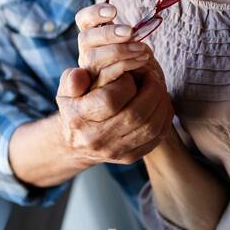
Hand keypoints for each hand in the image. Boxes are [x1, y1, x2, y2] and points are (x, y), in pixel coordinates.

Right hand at [50, 4, 174, 166]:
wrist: (76, 143)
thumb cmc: (75, 107)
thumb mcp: (66, 90)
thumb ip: (72, 79)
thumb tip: (79, 74)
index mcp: (79, 118)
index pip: (110, 99)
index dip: (125, 82)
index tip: (128, 73)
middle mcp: (96, 138)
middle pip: (136, 114)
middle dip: (151, 90)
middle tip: (153, 75)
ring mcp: (115, 151)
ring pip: (151, 126)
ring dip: (161, 102)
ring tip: (158, 86)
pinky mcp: (130, 157)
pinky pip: (157, 137)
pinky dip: (164, 117)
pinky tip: (161, 102)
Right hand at [75, 2, 160, 87]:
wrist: (142, 88)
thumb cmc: (136, 60)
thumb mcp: (132, 42)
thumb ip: (129, 33)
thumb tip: (139, 26)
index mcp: (93, 37)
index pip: (83, 20)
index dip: (94, 13)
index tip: (114, 11)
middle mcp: (86, 52)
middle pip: (85, 38)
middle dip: (107, 33)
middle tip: (129, 32)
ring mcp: (90, 70)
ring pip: (93, 57)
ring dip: (119, 50)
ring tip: (141, 48)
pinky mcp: (98, 86)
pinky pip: (107, 74)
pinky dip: (126, 64)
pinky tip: (142, 59)